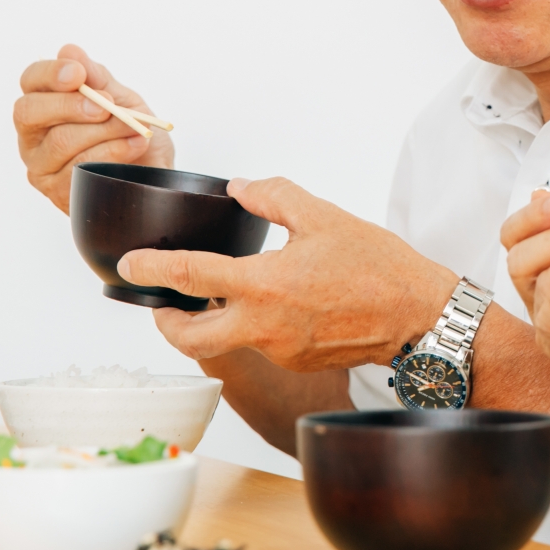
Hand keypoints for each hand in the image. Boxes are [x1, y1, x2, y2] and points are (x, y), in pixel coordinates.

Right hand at [14, 44, 174, 212]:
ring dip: (106, 130)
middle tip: (107, 106)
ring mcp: (41, 165)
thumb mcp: (122, 100)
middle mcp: (33, 135)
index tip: (78, 74)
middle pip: (29, 112)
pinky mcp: (57, 191)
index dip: (50, 74)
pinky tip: (134, 146)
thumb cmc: (131, 135)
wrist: (152, 174)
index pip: (31, 81)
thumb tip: (70, 51)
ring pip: (60, 141)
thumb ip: (98, 78)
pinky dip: (113, 152)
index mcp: (45, 104)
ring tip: (135, 128)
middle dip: (71, 105)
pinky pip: (79, 167)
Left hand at [117, 176, 454, 372]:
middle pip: (190, 338)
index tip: (130, 264)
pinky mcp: (297, 361)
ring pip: (228, 341)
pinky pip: (262, 344)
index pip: (189, 275)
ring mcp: (279, 350)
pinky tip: (278, 304)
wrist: (419, 316)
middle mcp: (264, 325)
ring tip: (223, 295)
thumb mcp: (324, 216)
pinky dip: (255, 325)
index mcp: (264, 284)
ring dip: (215, 321)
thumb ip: (274, 196)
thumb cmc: (379, 267)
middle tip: (162, 304)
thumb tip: (241, 188)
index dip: (150, 268)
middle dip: (167, 322)